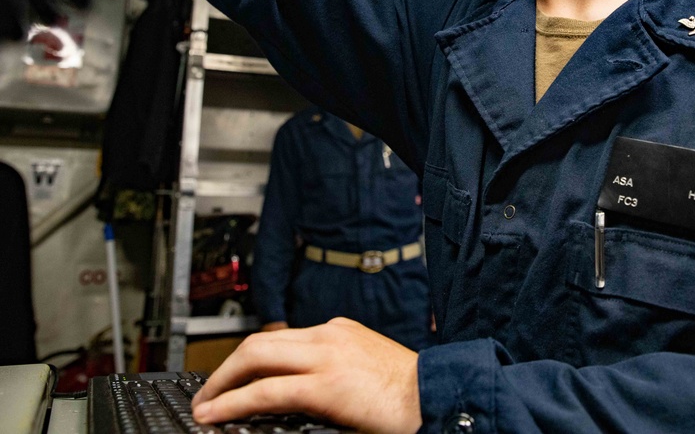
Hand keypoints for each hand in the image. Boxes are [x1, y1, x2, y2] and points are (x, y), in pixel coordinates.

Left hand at [191, 318, 421, 433]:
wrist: (437, 394)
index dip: (250, 359)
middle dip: (227, 367)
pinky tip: (216, 415)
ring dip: (222, 382)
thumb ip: (337, 369)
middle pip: (260, 341)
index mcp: (339, 331)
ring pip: (255, 357)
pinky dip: (234, 401)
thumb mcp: (367, 368)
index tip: (235, 378)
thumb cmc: (409, 391)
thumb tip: (304, 391)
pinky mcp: (325, 384)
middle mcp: (328, 335)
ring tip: (205, 405)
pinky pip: (266, 389)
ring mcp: (326, 356)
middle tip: (208, 392)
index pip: (282, 338)